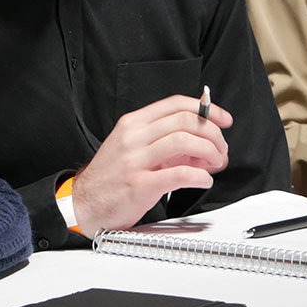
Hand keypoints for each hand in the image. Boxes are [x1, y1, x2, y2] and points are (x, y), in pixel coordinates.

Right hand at [71, 94, 231, 231]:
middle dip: (212, 134)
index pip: (175, 104)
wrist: (84, 202)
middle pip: (184, 120)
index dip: (205, 109)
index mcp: (133, 123)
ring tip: (214, 164)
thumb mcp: (132, 148)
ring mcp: (135, 160)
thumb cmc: (110, 176)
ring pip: (184, 141)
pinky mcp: (140, 184)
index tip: (223, 119)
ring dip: (209, 151)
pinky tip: (203, 181)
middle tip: (220, 148)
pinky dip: (200, 177)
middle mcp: (134, 137)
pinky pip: (179, 175)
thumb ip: (164, 142)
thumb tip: (201, 144)